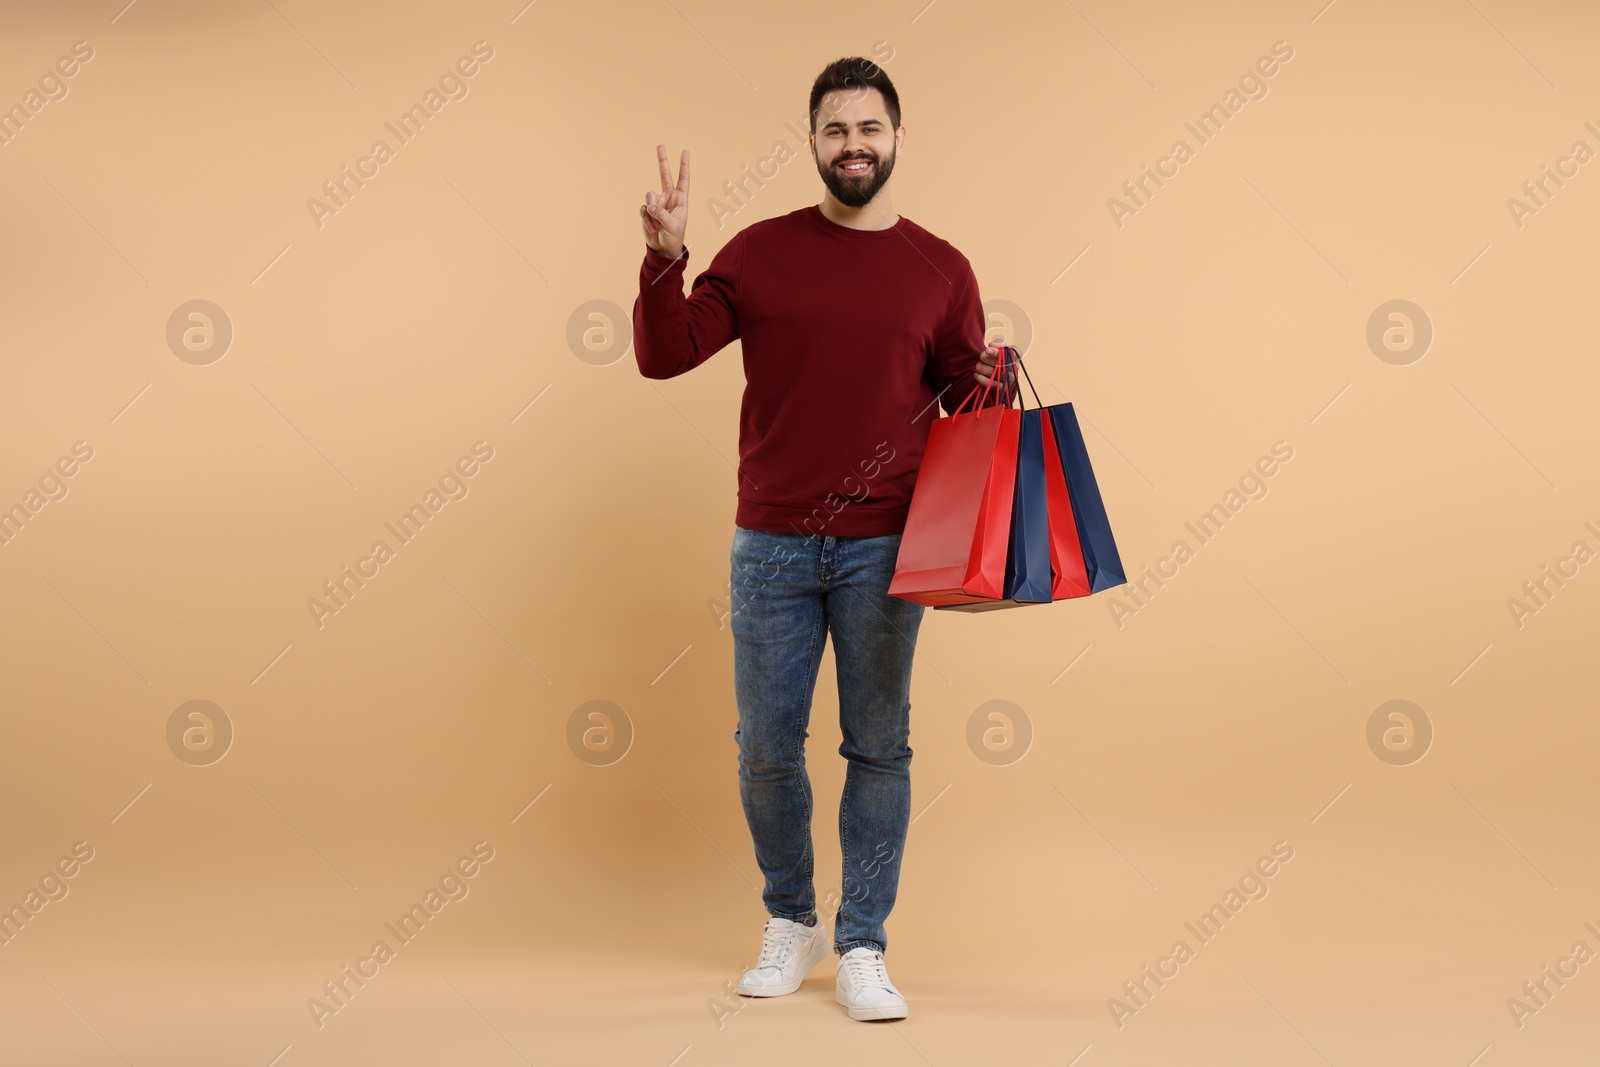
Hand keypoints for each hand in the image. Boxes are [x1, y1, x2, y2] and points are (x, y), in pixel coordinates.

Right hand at [641, 144, 688, 258]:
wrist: (663, 248)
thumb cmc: (674, 236)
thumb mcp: (672, 226)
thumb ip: (661, 214)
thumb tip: (649, 206)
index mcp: (680, 199)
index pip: (683, 179)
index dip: (684, 166)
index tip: (685, 152)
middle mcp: (668, 197)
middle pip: (664, 176)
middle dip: (662, 161)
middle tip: (661, 146)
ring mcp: (657, 203)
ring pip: (650, 196)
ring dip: (653, 212)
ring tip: (657, 224)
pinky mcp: (647, 210)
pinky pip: (644, 209)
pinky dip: (647, 220)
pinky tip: (652, 228)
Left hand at [974, 343, 1016, 391]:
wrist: (996, 373)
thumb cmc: (998, 358)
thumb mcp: (999, 347)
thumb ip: (998, 343)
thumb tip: (991, 346)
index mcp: (1016, 355)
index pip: (1012, 353)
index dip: (998, 352)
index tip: (987, 350)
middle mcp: (1016, 368)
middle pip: (1000, 363)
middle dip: (986, 358)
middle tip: (981, 357)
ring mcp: (1010, 379)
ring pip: (993, 373)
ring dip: (982, 368)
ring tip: (978, 366)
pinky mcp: (1003, 389)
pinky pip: (991, 384)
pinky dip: (982, 379)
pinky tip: (977, 374)